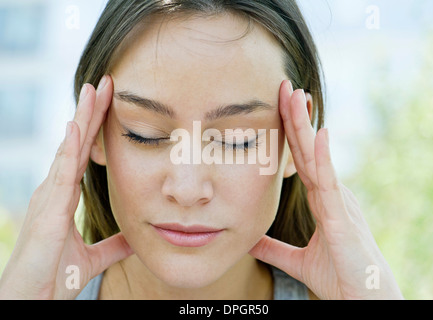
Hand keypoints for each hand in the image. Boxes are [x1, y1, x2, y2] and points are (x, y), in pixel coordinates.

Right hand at [0, 76, 132, 299]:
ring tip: (92, 90)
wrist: (34, 301)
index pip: (84, 154)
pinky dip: (68, 149)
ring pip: (69, 150)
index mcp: (64, 196)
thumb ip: (115, 244)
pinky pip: (60, 174)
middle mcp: (55, 190)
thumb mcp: (93, 257)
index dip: (95, 129)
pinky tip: (76, 127)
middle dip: (90, 112)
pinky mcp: (48, 210)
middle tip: (104, 83)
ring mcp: (49, 196)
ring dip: (81, 119)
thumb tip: (137, 238)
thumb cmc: (54, 278)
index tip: (109, 103)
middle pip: (76, 143)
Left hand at [250, 80, 402, 299]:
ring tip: (296, 97)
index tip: (280, 108)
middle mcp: (331, 194)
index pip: (302, 160)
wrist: (362, 299)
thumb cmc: (338, 277)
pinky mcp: (342, 217)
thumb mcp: (296, 259)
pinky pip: (330, 182)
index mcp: (323, 200)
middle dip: (296, 119)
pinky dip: (323, 157)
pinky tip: (317, 134)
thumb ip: (273, 247)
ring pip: (317, 158)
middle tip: (285, 88)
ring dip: (306, 127)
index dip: (291, 135)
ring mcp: (338, 202)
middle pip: (309, 150)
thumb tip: (248, 240)